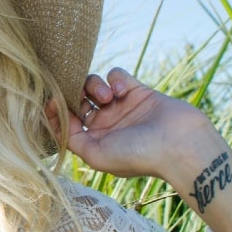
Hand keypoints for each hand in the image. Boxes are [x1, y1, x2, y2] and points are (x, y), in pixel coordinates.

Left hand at [47, 67, 215, 179]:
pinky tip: (124, 92)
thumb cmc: (138, 156)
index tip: (50, 100)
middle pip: (76, 99)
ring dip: (94, 85)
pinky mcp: (138, 91)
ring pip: (93, 84)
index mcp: (93, 140)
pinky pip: (116, 75)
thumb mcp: (96, 155)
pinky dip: (116, 79)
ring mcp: (121, 106)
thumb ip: (72, 139)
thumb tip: (55, 120)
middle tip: (80, 96)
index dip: (55, 110)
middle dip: (73, 94)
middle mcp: (105, 123)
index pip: (65, 121)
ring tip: (108, 97)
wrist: (181, 145)